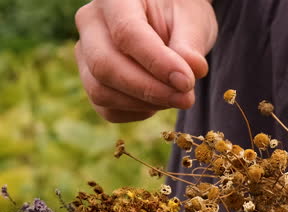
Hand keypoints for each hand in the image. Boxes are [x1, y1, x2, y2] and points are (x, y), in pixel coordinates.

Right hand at [74, 0, 217, 122]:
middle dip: (149, 90)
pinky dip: (137, 112)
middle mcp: (90, 23)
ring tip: (177, 96)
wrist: (169, 22)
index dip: (157, 63)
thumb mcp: (193, 20)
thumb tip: (192, 69)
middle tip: (186, 98)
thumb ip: (191, 45)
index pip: (126, 33)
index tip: (187, 82)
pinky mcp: (91, 80)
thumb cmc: (180, 15)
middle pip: (105, 66)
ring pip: (101, 91)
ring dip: (145, 104)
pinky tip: (161, 101)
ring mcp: (85, 53)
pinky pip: (107, 108)